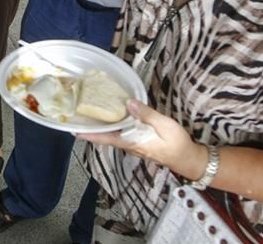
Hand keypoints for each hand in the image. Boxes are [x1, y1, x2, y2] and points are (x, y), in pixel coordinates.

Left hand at [76, 99, 207, 180]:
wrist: (188, 159)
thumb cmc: (177, 144)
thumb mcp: (165, 125)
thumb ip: (147, 114)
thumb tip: (129, 103)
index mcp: (132, 142)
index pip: (106, 138)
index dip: (90, 134)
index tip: (74, 130)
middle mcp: (129, 145)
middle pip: (106, 136)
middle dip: (92, 127)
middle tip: (78, 114)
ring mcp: (133, 145)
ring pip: (113, 135)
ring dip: (102, 126)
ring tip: (91, 112)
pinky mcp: (139, 142)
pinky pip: (122, 134)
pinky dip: (114, 125)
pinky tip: (113, 116)